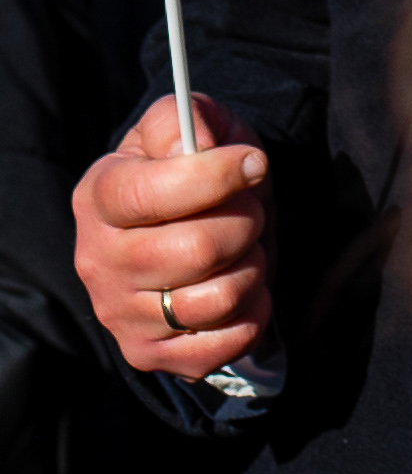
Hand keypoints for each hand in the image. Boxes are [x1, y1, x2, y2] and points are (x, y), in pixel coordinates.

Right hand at [76, 97, 268, 379]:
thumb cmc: (204, 175)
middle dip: (245, 225)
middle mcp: (96, 259)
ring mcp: (117, 312)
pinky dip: (251, 317)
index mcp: (98, 197)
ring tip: (243, 254)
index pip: (148, 194)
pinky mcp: (146, 353)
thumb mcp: (197, 128)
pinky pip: (220, 345)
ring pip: (214, 300)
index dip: (214, 177)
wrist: (207, 228)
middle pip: (195, 249)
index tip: (253, 163)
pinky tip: (243, 294)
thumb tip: (195, 145)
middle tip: (247, 215)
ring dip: (252, 271)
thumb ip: (186, 120)